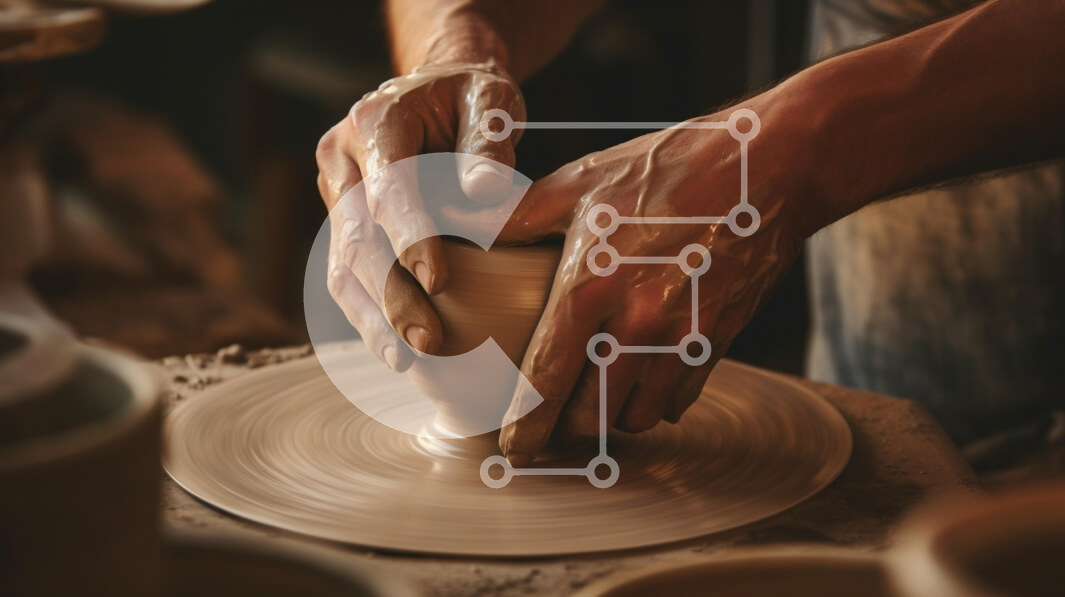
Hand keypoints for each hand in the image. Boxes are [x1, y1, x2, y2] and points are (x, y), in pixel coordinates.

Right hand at [315, 62, 524, 370]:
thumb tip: (486, 194)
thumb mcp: (491, 102)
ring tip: (404, 361)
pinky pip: (347, 276)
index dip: (410, 235)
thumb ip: (489, 142)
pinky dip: (370, 315)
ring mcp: (336, 193)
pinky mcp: (343, 222)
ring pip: (341, 267)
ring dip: (372, 319)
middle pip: (357, 238)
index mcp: (376, 122)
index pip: (389, 188)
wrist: (434, 92)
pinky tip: (395, 351)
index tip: (438, 279)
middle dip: (389, 295)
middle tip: (426, 341)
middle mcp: (342, 159)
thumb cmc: (470, 99)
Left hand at [492, 103, 818, 464]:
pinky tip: (643, 375)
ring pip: (635, 416)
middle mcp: (636, 322)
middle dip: (565, 427)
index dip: (525, 425)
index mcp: (591, 284)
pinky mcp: (718, 340)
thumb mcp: (583, 181)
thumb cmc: (669, 167)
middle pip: (589, 415)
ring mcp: (682, 337)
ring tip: (596, 397)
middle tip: (551, 421)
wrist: (769, 168)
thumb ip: (518, 215)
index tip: (512, 449)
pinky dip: (656, 400)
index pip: (546, 378)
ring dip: (611, 416)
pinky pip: (679, 399)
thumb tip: (464, 228)